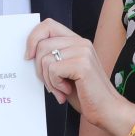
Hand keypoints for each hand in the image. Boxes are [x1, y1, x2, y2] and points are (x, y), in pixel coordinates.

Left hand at [27, 18, 129, 134]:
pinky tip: (66, 90)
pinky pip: (53, 70)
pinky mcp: (83, 64)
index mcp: (77, 41)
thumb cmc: (84, 94)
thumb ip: (52, 57)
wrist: (106, 110)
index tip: (28, 56)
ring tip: (61, 89)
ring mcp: (83, 52)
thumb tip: (29, 53)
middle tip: (51, 84)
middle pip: (42, 45)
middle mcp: (81, 42)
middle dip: (39, 69)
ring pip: (45, 59)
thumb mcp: (65, 71)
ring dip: (48, 80)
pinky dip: (55, 85)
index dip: (33, 38)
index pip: (47, 25)